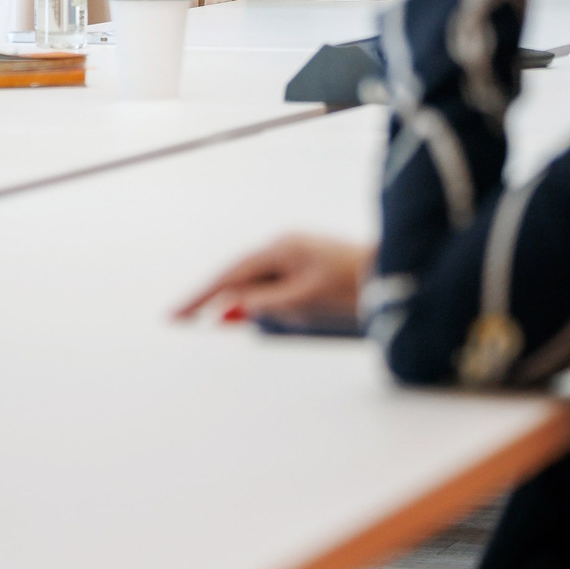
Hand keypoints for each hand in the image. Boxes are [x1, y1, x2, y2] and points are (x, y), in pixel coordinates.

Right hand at [174, 234, 371, 325]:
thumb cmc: (353, 284)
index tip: (176, 315)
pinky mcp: (305, 269)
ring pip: (255, 284)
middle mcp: (284, 247)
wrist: (393, 274)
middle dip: (213, 299)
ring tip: (220, 321)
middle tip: (184, 319)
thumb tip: (235, 308)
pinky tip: (261, 317)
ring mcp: (294, 256)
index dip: (201, 297)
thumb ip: (268, 303)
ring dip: (241, 303)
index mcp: (280, 248)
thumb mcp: (306, 298)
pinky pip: (273, 287)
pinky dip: (262, 303)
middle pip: (238, 277)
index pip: (230, 276)